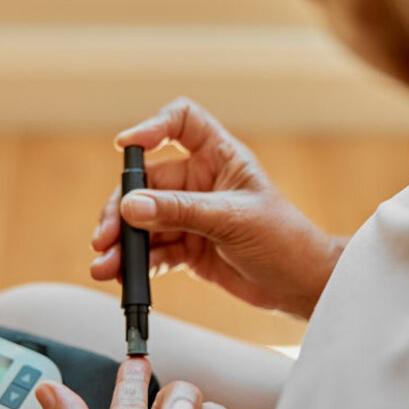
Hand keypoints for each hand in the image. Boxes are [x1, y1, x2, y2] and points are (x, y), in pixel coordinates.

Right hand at [91, 97, 345, 318]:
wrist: (301, 286)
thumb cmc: (285, 240)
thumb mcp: (231, 219)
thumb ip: (180, 212)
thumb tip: (131, 206)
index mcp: (219, 158)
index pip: (182, 122)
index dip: (153, 127)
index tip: (126, 146)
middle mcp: (201, 182)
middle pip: (148, 182)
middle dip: (122, 208)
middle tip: (107, 233)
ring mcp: (191, 216)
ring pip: (144, 220)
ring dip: (123, 242)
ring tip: (107, 264)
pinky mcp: (188, 248)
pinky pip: (153, 250)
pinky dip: (136, 262)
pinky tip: (123, 275)